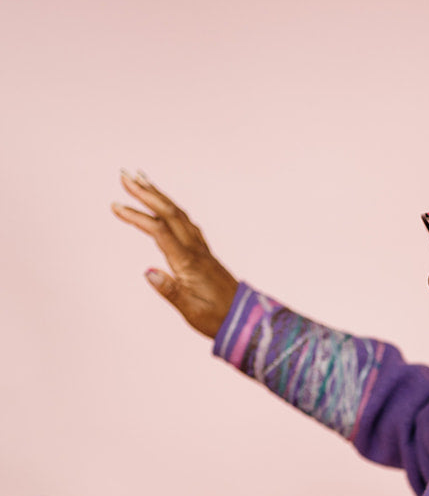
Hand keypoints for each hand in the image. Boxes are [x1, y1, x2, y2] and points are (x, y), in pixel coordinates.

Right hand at [110, 171, 239, 338]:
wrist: (246, 320)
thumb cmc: (217, 319)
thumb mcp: (191, 311)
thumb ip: (170, 291)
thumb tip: (148, 272)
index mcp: (188, 263)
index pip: (159, 232)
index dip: (137, 217)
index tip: (115, 206)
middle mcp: (195, 251)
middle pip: (169, 213)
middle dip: (146, 193)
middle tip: (125, 175)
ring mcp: (202, 250)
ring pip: (179, 215)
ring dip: (159, 196)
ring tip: (141, 181)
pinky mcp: (205, 254)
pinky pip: (187, 223)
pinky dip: (172, 209)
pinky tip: (166, 206)